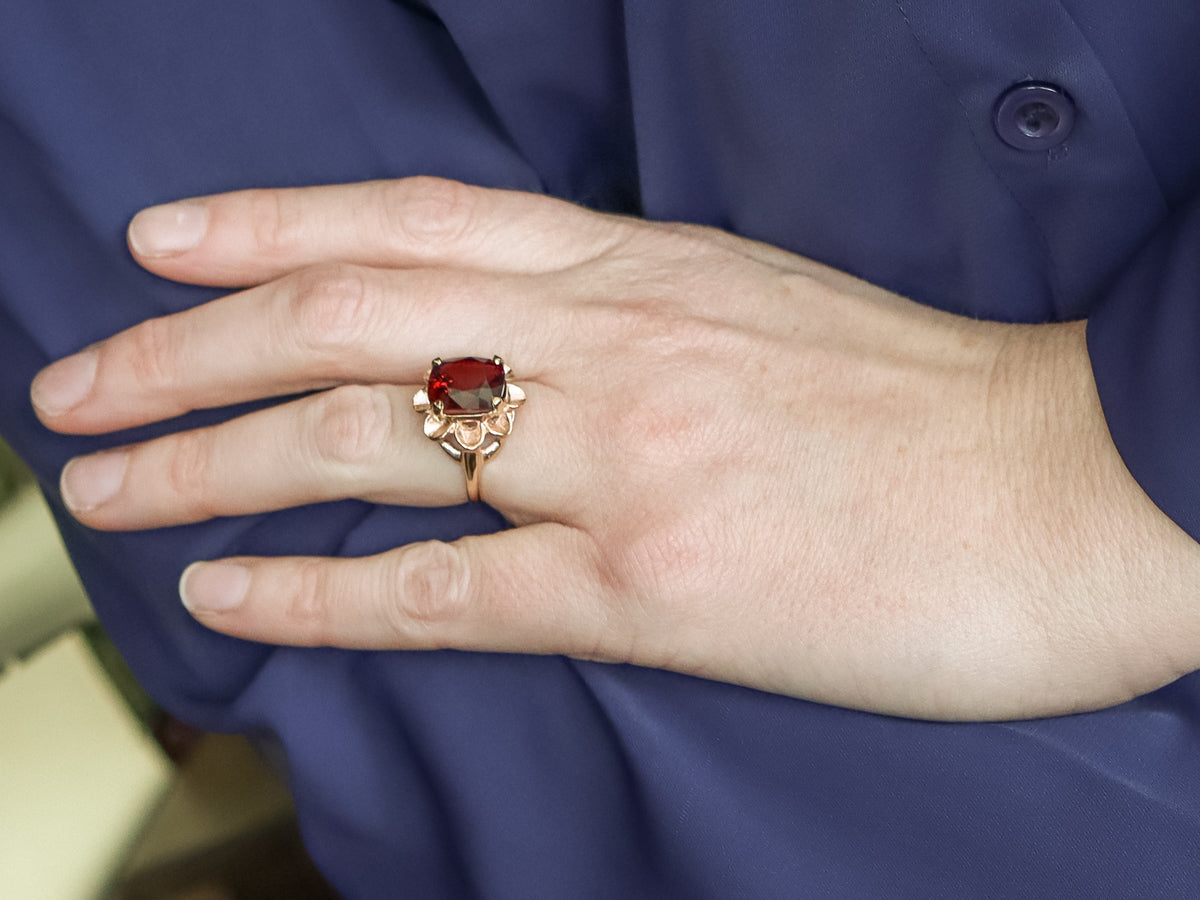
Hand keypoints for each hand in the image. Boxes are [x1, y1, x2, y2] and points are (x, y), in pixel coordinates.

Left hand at [31, 178, 1199, 719]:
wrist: (1081, 483)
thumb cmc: (933, 406)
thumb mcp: (760, 312)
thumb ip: (628, 319)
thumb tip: (516, 349)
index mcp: (645, 270)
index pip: (412, 219)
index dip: (268, 223)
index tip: (162, 240)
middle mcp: (614, 345)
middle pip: (348, 320)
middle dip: (190, 347)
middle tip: (79, 382)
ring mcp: (626, 462)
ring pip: (367, 442)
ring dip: (211, 460)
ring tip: (109, 486)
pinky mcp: (657, 588)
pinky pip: (448, 590)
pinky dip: (323, 593)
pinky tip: (232, 594)